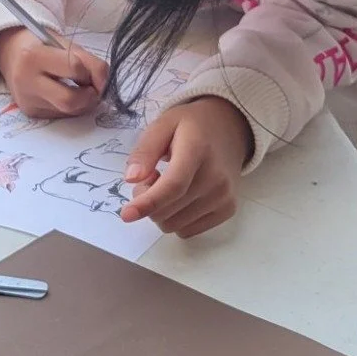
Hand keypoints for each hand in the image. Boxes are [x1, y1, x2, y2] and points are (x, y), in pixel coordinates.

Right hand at [0, 27, 107, 117]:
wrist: (12, 54)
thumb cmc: (44, 46)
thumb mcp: (65, 44)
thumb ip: (90, 62)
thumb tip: (105, 86)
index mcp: (32, 56)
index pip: (73, 68)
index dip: (88, 71)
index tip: (87, 69)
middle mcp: (25, 81)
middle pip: (69, 100)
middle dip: (89, 96)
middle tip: (92, 87)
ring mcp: (27, 100)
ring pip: (68, 112)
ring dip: (83, 103)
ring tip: (80, 89)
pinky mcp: (31, 113)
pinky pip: (61, 115)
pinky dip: (71, 107)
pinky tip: (65, 93)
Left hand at [121, 97, 253, 237]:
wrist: (230, 128)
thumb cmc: (191, 126)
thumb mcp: (163, 125)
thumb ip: (145, 150)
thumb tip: (131, 179)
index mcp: (197, 149)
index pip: (173, 185)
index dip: (148, 202)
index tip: (126, 214)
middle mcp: (216, 177)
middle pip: (170, 209)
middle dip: (147, 201)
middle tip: (148, 177)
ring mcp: (224, 196)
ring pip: (176, 225)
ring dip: (161, 211)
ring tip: (166, 184)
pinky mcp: (228, 210)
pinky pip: (189, 230)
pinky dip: (175, 218)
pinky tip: (180, 196)